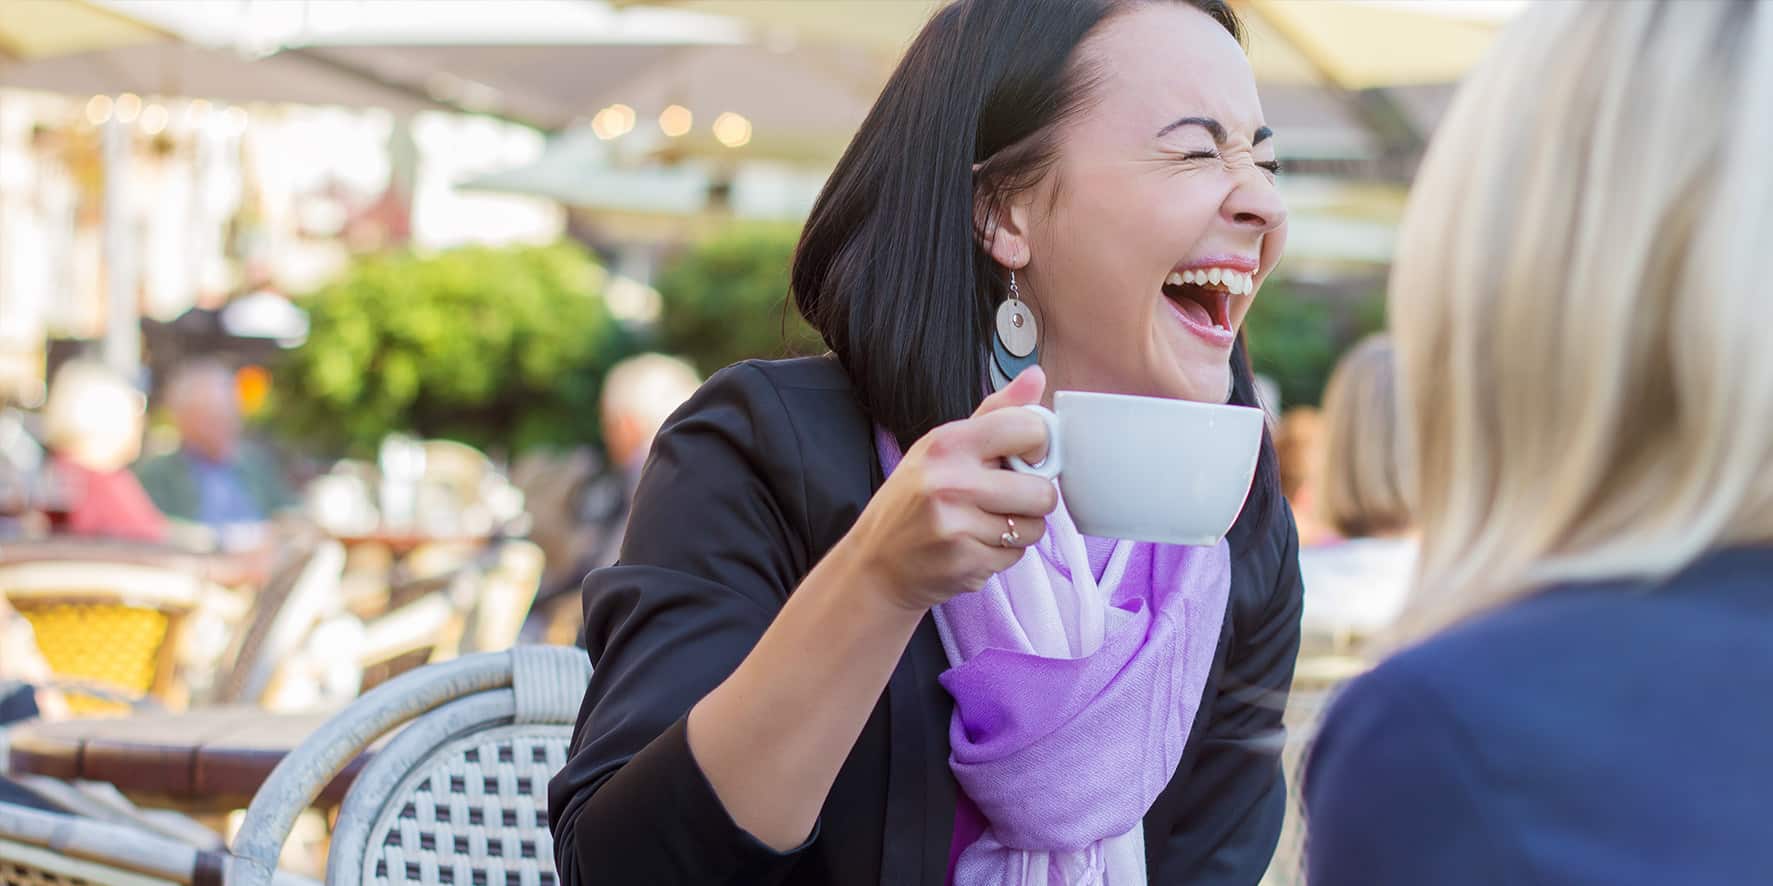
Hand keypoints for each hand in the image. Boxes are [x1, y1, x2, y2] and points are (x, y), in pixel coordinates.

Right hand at [838, 367, 1059, 610]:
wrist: (875, 564)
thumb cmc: (913, 500)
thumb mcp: (942, 446)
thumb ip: (994, 412)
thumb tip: (1037, 375)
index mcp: (948, 442)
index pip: (1028, 429)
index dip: (1039, 447)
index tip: (1024, 459)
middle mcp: (951, 481)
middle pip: (1042, 491)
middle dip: (1032, 499)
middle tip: (1004, 500)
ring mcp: (957, 525)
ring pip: (1034, 527)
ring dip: (1019, 530)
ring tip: (984, 525)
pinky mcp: (965, 561)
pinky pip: (1017, 555)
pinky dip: (1002, 554)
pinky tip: (973, 546)